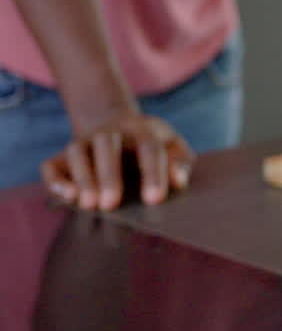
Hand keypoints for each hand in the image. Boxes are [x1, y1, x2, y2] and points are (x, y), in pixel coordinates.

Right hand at [41, 110, 194, 209]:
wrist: (115, 125)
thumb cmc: (152, 144)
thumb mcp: (173, 146)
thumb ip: (181, 162)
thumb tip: (178, 182)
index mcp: (141, 130)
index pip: (149, 148)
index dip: (153, 173)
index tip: (155, 199)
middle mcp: (109, 133)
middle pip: (106, 146)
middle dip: (108, 175)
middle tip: (111, 204)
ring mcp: (83, 142)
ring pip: (77, 153)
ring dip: (82, 178)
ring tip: (90, 205)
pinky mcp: (63, 157)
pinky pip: (51, 165)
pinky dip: (55, 180)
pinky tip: (67, 197)